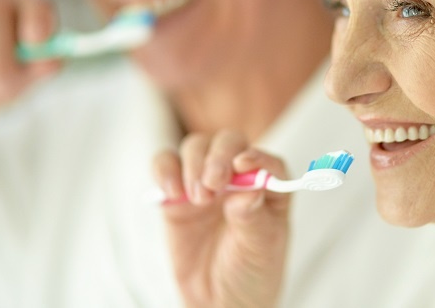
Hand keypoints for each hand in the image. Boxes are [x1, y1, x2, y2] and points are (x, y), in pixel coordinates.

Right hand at [153, 130, 289, 307]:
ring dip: (194, 164)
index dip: (257, 157)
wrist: (219, 301)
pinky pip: (166, 165)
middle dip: (219, 157)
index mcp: (270, 188)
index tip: (243, 164)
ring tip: (199, 198)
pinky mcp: (176, 194)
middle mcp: (238, 177)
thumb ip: (254, 218)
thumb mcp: (260, 250)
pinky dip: (164, 170)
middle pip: (228, 144)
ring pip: (196, 147)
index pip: (267, 161)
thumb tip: (249, 189)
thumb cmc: (251, 271)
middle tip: (214, 182)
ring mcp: (206, 182)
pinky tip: (171, 192)